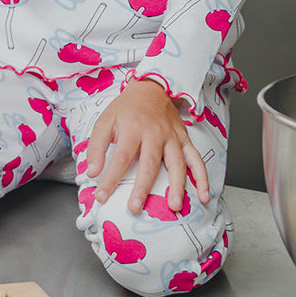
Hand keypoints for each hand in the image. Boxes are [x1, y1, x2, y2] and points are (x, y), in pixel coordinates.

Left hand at [85, 77, 210, 214]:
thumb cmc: (127, 109)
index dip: (111, 178)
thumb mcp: (105, 120)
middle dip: (143, 188)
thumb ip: (97, 146)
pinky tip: (204, 195)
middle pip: (149, 163)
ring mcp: (172, 137)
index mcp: (132, 127)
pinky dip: (203, 178)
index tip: (102, 196)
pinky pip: (197, 160)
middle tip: (135, 208)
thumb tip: (92, 172)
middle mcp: (154, 133)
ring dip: (177, 186)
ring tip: (174, 206)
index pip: (121, 157)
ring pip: (177, 163)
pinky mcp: (185, 140)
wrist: (152, 89)